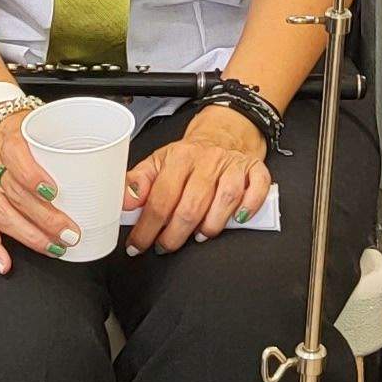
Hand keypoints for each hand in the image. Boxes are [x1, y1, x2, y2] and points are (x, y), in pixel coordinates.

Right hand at [0, 105, 78, 272]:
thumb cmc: (27, 129)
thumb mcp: (51, 127)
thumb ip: (81, 150)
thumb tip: (124, 184)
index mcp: (11, 138)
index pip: (17, 157)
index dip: (34, 177)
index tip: (55, 193)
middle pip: (14, 193)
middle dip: (44, 217)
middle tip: (69, 232)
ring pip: (2, 213)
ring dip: (29, 235)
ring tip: (54, 247)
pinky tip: (6, 263)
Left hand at [124, 107, 271, 254]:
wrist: (221, 135)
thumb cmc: (188, 158)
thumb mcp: (157, 164)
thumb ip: (137, 183)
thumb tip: (124, 202)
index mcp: (179, 157)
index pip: (161, 198)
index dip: (147, 227)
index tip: (138, 244)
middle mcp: (207, 159)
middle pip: (191, 205)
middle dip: (174, 235)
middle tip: (165, 246)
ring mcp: (233, 164)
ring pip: (225, 199)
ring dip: (210, 226)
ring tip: (197, 236)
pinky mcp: (254, 169)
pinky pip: (257, 189)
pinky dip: (249, 206)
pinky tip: (237, 219)